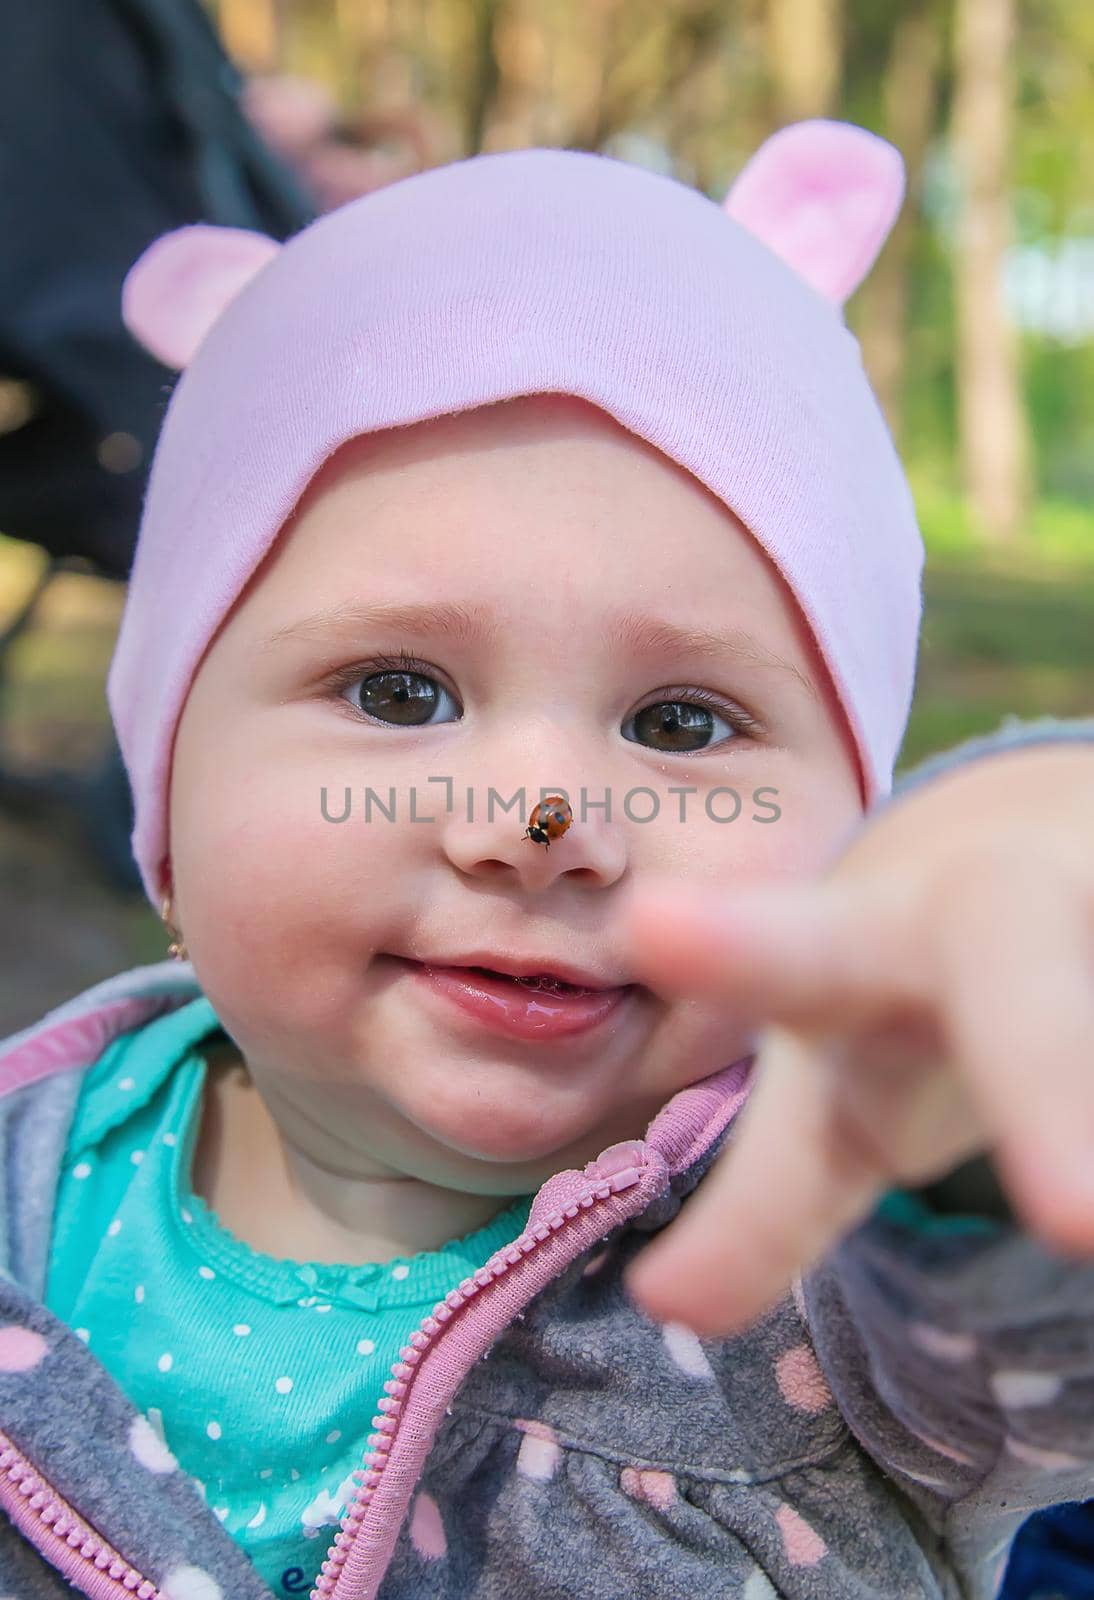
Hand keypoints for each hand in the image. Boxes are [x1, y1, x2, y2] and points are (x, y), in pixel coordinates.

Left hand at [620, 742, 1093, 1336]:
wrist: (1042, 846)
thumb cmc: (913, 990)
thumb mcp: (835, 1083)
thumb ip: (762, 1199)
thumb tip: (665, 1306)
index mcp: (893, 941)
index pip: (811, 950)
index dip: (742, 950)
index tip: (657, 931)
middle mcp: (1022, 915)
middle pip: (1028, 995)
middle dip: (1050, 1085)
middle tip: (1075, 1216)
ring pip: (1080, 1008)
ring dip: (1081, 1109)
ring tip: (1077, 1207)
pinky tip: (1093, 1190)